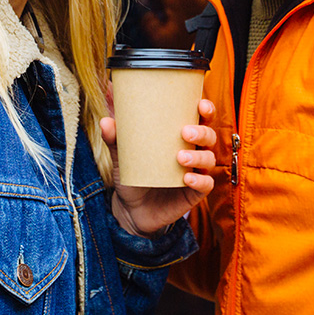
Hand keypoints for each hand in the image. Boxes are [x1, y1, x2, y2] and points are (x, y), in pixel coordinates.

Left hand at [101, 99, 216, 237]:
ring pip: (209, 159)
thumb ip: (115, 139)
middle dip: (201, 132)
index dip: (206, 109)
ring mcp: (195, 171)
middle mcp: (193, 151)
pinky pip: (205, 185)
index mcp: (180, 136)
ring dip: (198, 156)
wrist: (131, 209)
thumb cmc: (133, 174)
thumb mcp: (122, 156)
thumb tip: (105, 121)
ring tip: (180, 158)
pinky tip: (187, 178)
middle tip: (185, 132)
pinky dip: (199, 181)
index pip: (201, 118)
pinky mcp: (194, 192)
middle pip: (209, 136)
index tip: (200, 105)